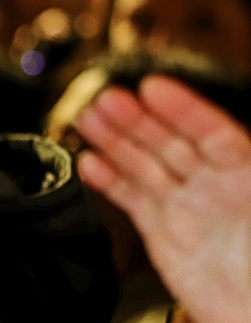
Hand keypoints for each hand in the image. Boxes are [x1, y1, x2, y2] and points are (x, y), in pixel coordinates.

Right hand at [75, 75, 250, 322]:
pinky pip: (133, 200)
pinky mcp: (163, 234)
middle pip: (172, 143)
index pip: (214, 132)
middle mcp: (218, 186)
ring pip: (146, 165)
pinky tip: (88, 163)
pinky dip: (109, 181)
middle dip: (138, 120)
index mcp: (250, 176)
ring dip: (115, 140)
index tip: (153, 88)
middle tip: (105, 99)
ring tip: (88, 118)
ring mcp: (188, 208)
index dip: (183, 110)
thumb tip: (235, 152)